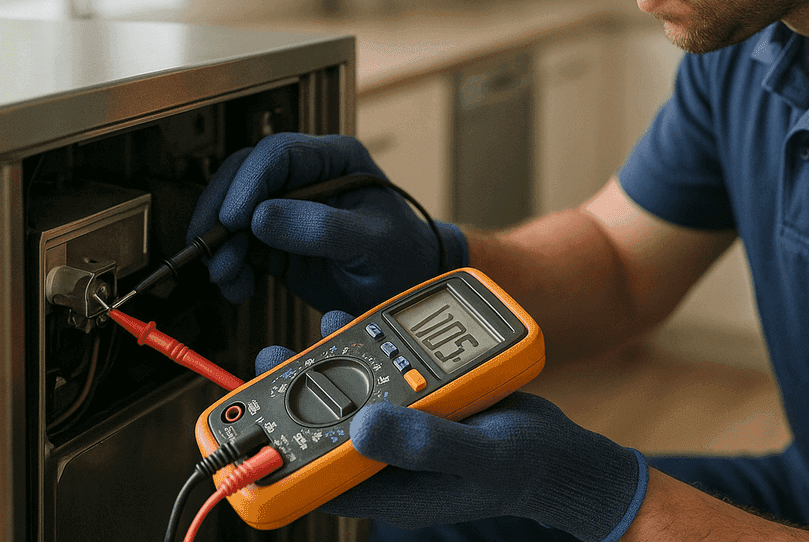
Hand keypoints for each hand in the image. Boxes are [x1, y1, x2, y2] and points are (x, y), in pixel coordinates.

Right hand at [188, 133, 466, 313]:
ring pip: (234, 211)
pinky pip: (239, 244)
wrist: (408, 287)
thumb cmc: (404, 256)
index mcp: (337, 159)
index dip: (248, 183)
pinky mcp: (277, 239)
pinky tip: (238, 286)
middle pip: (244, 177)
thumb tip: (261, 217)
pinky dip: (231, 265)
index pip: (278, 154)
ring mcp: (289, 207)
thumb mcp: (372, 241)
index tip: (233, 218)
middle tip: (211, 248)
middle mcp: (308, 175)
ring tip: (227, 277)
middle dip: (222, 213)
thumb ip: (322, 227)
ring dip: (221, 244)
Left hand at [256, 312, 648, 541]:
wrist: (559, 453)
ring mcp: (401, 428)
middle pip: (322, 430)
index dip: (275, 463)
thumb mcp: (476, 457)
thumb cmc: (522, 467)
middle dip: (292, 399)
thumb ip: (422, 443)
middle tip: (269, 361)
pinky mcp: (418, 401)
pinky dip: (370, 350)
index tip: (245, 437)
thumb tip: (361, 425)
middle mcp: (385, 459)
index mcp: (388, 488)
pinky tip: (360, 324)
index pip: (316, 482)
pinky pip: (383, 374)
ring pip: (350, 397)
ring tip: (311, 334)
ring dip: (330, 366)